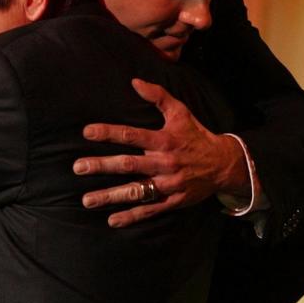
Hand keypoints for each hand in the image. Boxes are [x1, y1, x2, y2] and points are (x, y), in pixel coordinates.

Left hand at [73, 79, 249, 226]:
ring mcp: (169, 184)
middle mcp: (165, 163)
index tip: (87, 132)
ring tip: (87, 200)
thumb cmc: (196, 135)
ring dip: (110, 196)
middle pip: (129, 165)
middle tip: (78, 167)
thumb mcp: (180, 112)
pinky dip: (131, 216)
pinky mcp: (173, 201)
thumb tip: (135, 82)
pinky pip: (150, 209)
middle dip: (102, 166)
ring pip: (136, 191)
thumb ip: (158, 96)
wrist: (225, 164)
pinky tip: (112, 220)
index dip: (109, 133)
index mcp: (164, 141)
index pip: (132, 135)